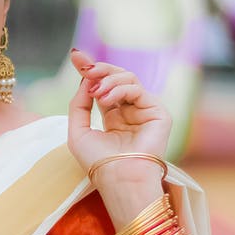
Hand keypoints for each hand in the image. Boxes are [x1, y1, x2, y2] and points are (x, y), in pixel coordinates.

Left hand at [66, 49, 171, 181]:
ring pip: (128, 79)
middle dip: (99, 68)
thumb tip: (85, 79)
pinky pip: (137, 89)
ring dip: (107, 80)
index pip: (102, 87)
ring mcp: (145, 112)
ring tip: (96, 93)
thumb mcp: (78, 130)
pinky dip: (119, 89)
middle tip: (85, 66)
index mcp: (113, 117)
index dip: (89, 70)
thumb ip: (79, 104)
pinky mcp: (159, 113)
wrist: (118, 178)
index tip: (76, 56)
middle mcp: (130, 112)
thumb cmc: (98, 162)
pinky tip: (106, 99)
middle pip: (116, 78)